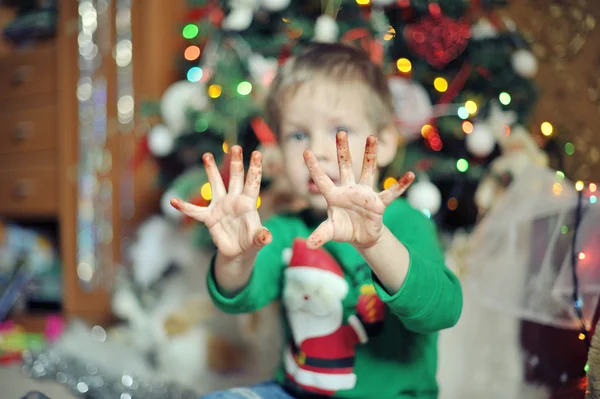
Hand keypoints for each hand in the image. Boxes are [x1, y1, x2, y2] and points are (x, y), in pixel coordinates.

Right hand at [170, 146, 271, 258]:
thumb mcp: (258, 239)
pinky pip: (195, 211)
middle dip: (236, 163)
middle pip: (236, 177)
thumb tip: (268, 237)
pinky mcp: (210, 217)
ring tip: (207, 155)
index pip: (252, 183)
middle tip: (235, 147)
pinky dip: (185, 207)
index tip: (257, 153)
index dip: (255, 169)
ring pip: (216, 184)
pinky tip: (173, 201)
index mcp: (248, 204)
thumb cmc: (251, 242)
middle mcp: (234, 200)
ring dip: (211, 170)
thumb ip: (261, 236)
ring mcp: (221, 206)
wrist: (238, 252)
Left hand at [304, 131, 413, 249]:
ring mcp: (364, 194)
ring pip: (367, 170)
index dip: (314, 167)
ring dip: (369, 155)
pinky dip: (401, 185)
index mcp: (334, 195)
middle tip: (340, 131)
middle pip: (344, 166)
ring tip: (371, 137)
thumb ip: (321, 235)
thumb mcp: (331, 232)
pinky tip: (410, 175)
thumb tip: (308, 245)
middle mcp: (349, 189)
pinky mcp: (378, 203)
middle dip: (342, 150)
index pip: (322, 179)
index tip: (306, 151)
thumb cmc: (344, 230)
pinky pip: (391, 193)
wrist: (361, 237)